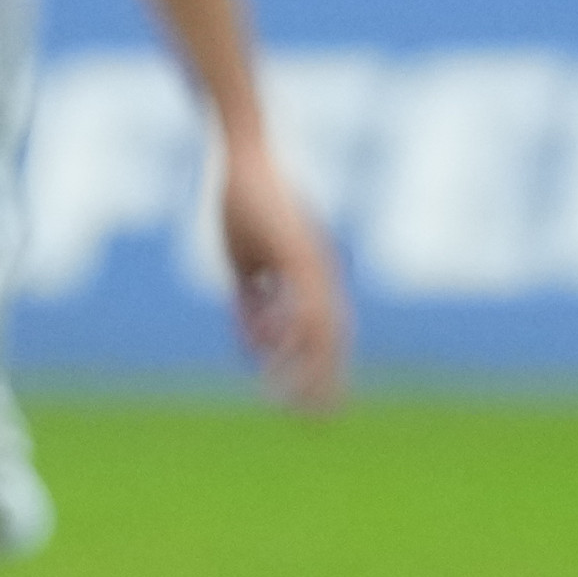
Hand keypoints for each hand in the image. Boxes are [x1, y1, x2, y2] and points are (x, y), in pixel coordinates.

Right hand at [217, 142, 346, 412]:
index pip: (328, 332)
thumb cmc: (243, 204)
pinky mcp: (295, 252)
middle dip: (328, 381)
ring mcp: (312, 261)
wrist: (243, 154)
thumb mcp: (245, 264)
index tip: (320, 406)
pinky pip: (300, 302)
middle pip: (333, 336)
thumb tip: (258, 347)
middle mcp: (321, 271)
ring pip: (322, 326)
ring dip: (310, 368)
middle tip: (321, 422)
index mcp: (314, 274)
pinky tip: (274, 361)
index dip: (327, 370)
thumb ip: (253, 305)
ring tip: (295, 404)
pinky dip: (289, 335)